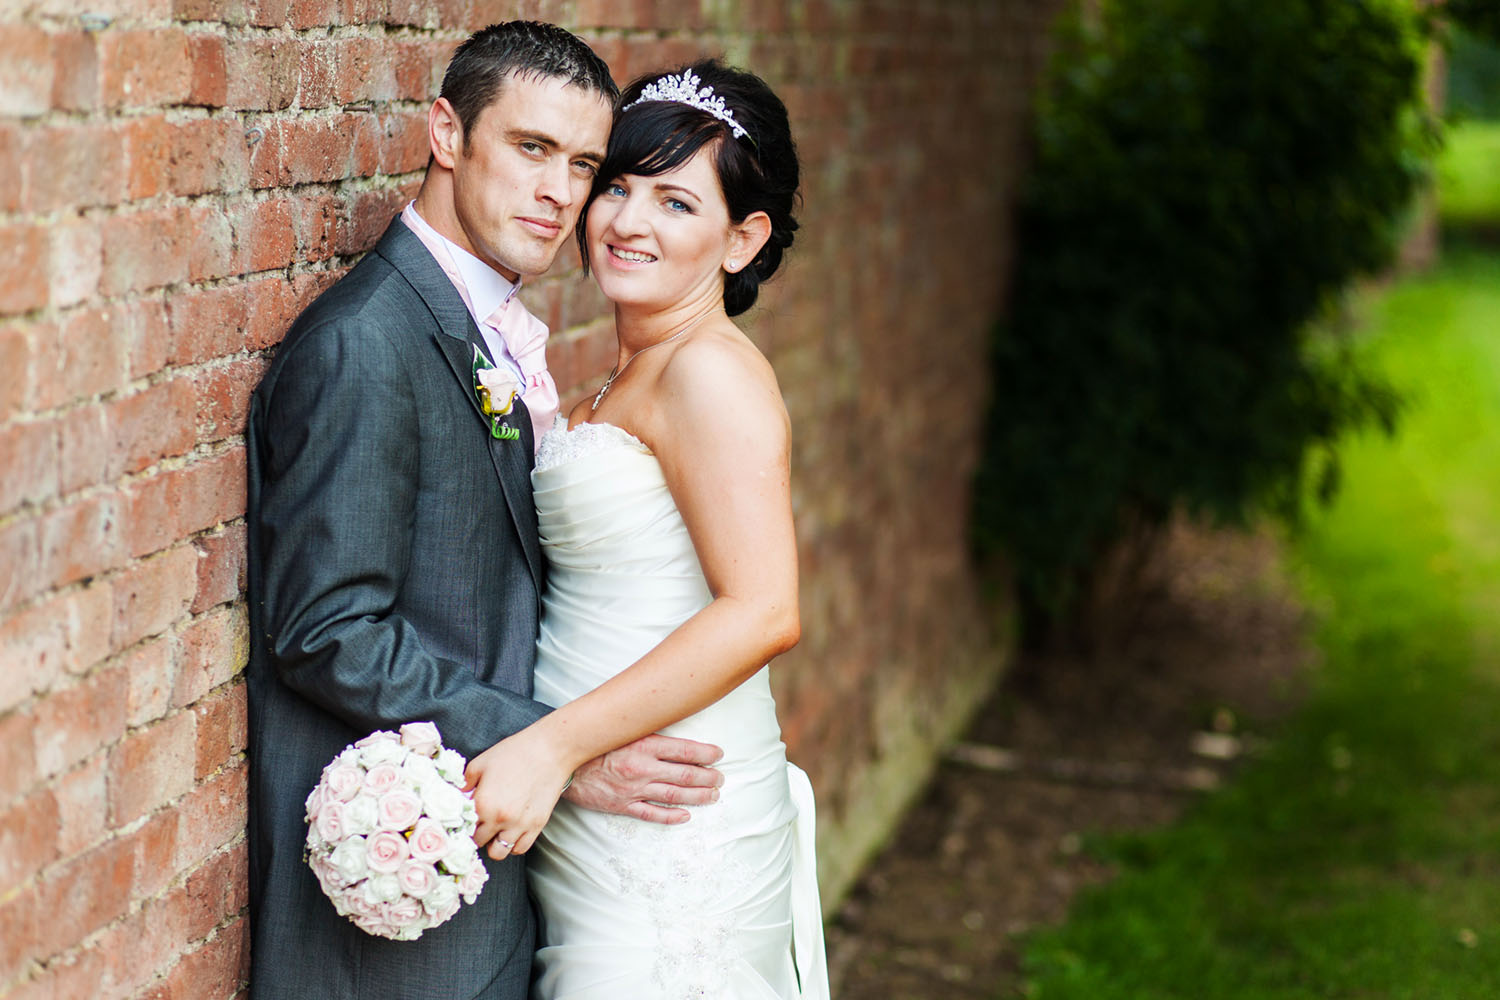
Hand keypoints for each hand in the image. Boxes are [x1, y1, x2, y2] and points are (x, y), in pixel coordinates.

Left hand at [463, 730, 570, 860]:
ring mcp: (519, 825)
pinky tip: (512, 830)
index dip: (465, 823)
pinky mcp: (537, 826)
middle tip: (482, 821)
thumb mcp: (481, 762)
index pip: (464, 828)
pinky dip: (513, 844)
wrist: (550, 750)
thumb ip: (465, 783)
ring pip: (498, 853)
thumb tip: (458, 798)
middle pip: (479, 842)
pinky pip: (519, 849)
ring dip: (494, 843)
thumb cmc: (514, 753)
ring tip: (497, 829)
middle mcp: (499, 819)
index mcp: (482, 803)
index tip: (469, 817)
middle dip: (478, 833)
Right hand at [563, 733, 723, 823]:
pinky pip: (651, 814)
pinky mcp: (622, 805)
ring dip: (697, 796)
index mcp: (643, 745)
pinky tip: (686, 815)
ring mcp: (633, 789)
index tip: (718, 755)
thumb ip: (648, 730)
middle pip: (685, 775)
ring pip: (673, 795)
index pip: (684, 750)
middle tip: (721, 779)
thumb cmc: (595, 743)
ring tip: (713, 796)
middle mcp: (642, 768)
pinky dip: (671, 816)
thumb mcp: (623, 729)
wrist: (564, 764)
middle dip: (707, 778)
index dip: (705, 754)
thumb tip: (673, 725)